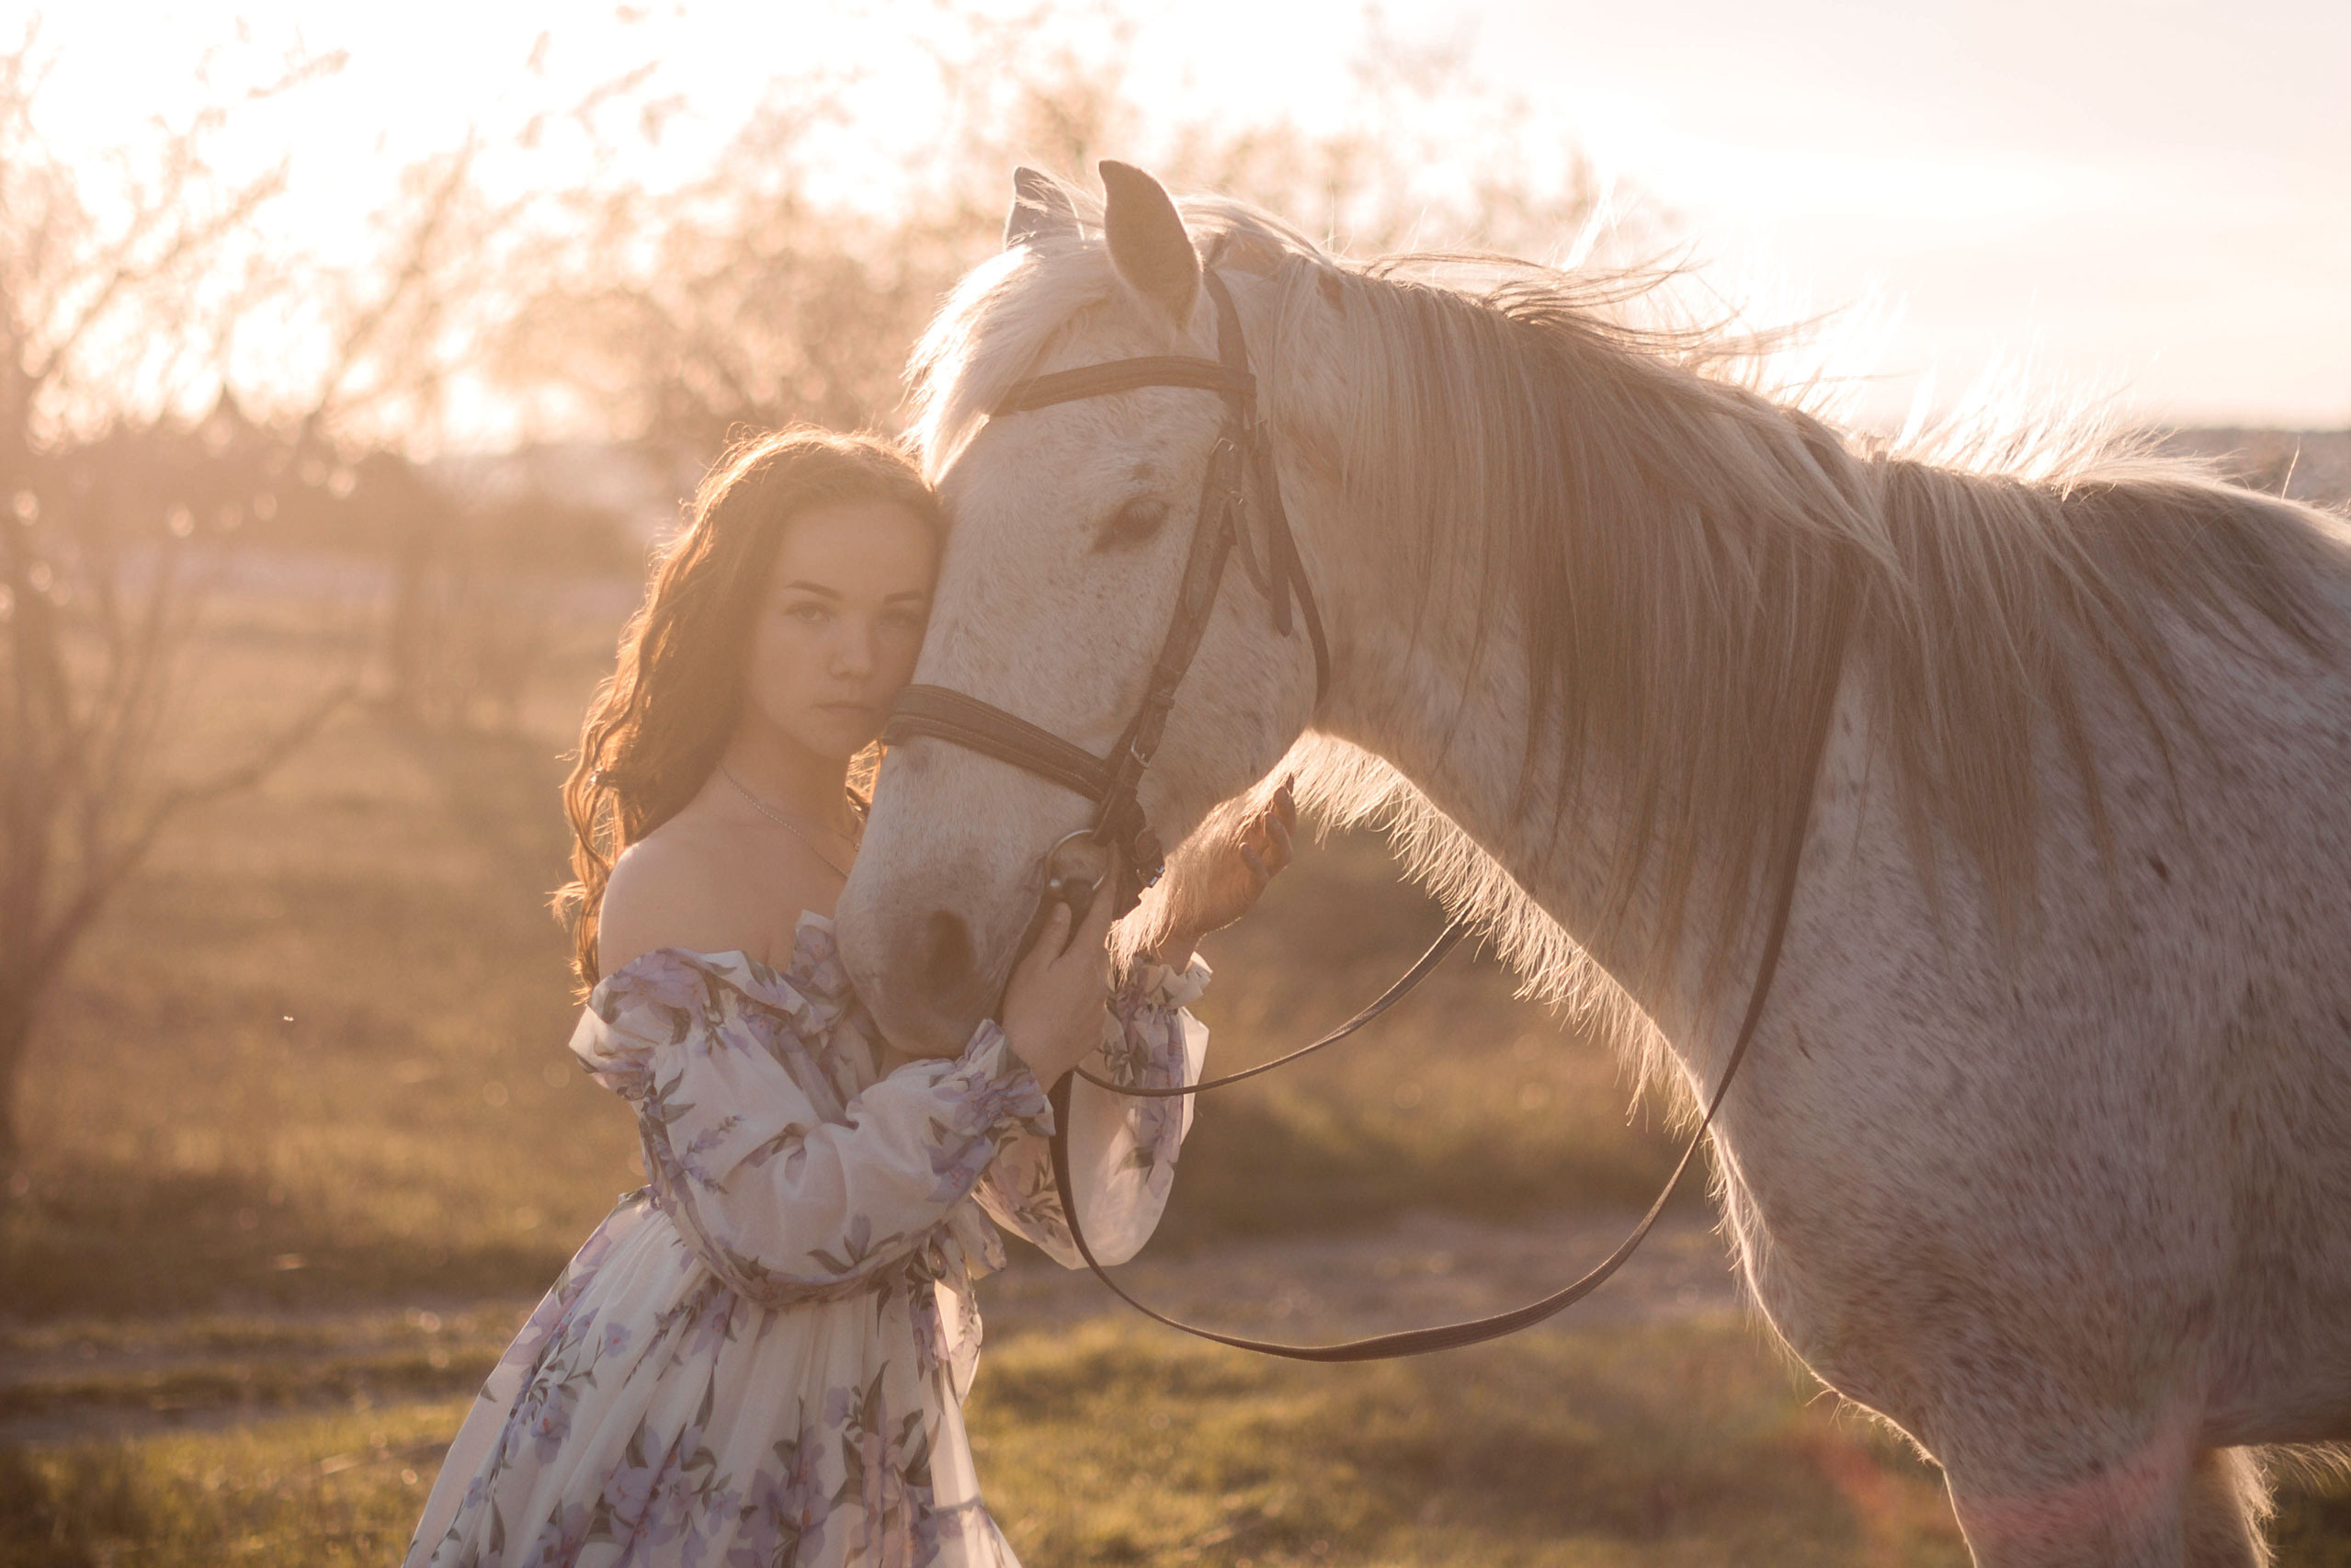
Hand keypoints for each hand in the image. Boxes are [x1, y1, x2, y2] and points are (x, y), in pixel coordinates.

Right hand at [999, 887, 1116, 1084]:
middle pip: (1097, 950)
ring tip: (1055, 981)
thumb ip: (1053, 935)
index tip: (1114, 870)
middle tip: (1066, 936)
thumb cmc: (1026, 1010)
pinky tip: (1059, 1009)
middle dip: (1086, 939)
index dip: (1107, 892)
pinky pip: (1092, 1004)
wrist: (1029, 1064)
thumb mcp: (1033, 966)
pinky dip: (1080, 998)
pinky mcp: (1097, 1030)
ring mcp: (1101, 1008)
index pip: (1100, 918)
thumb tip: (1066, 907)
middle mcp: (1100, 981)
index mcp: (1084, 960)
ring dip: (1082, 971)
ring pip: (1095, 978)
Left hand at [1133, 776, 1296, 960]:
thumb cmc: (1203, 870)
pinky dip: (1253, 861)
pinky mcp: (1249, 894)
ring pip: (1282, 854)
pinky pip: (1259, 877)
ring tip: (1268, 817)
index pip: (1278, 814)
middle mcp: (1264, 855)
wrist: (1188, 908)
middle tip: (1281, 791)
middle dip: (1287, 811)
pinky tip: (1242, 847)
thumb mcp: (1218, 838)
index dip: (1285, 797)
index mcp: (1258, 840)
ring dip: (1278, 834)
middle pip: (1287, 831)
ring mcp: (1259, 875)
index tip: (1288, 776)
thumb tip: (1244, 790)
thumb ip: (1234, 819)